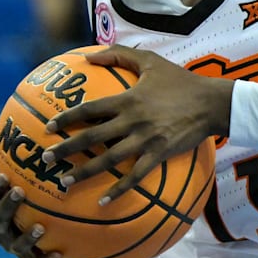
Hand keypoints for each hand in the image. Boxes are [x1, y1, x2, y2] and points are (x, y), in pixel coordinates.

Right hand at [0, 139, 62, 257]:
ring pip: (16, 245)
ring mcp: (15, 247)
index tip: (4, 175)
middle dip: (6, 207)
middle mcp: (0, 231)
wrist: (42, 230)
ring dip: (26, 237)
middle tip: (19, 191)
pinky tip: (59, 253)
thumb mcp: (12, 181)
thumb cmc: (22, 198)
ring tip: (40, 226)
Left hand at [41, 46, 232, 203]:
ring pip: (108, 159)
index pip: (89, 109)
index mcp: (127, 99)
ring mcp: (145, 139)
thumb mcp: (151, 61)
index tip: (49, 128)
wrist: (212, 103)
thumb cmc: (182, 81)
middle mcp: (132, 120)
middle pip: (92, 137)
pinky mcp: (159, 154)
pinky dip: (118, 190)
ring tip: (64, 183)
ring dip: (84, 172)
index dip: (67, 118)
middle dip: (65, 149)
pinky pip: (135, 176)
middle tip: (45, 159)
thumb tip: (89, 55)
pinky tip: (103, 202)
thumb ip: (120, 54)